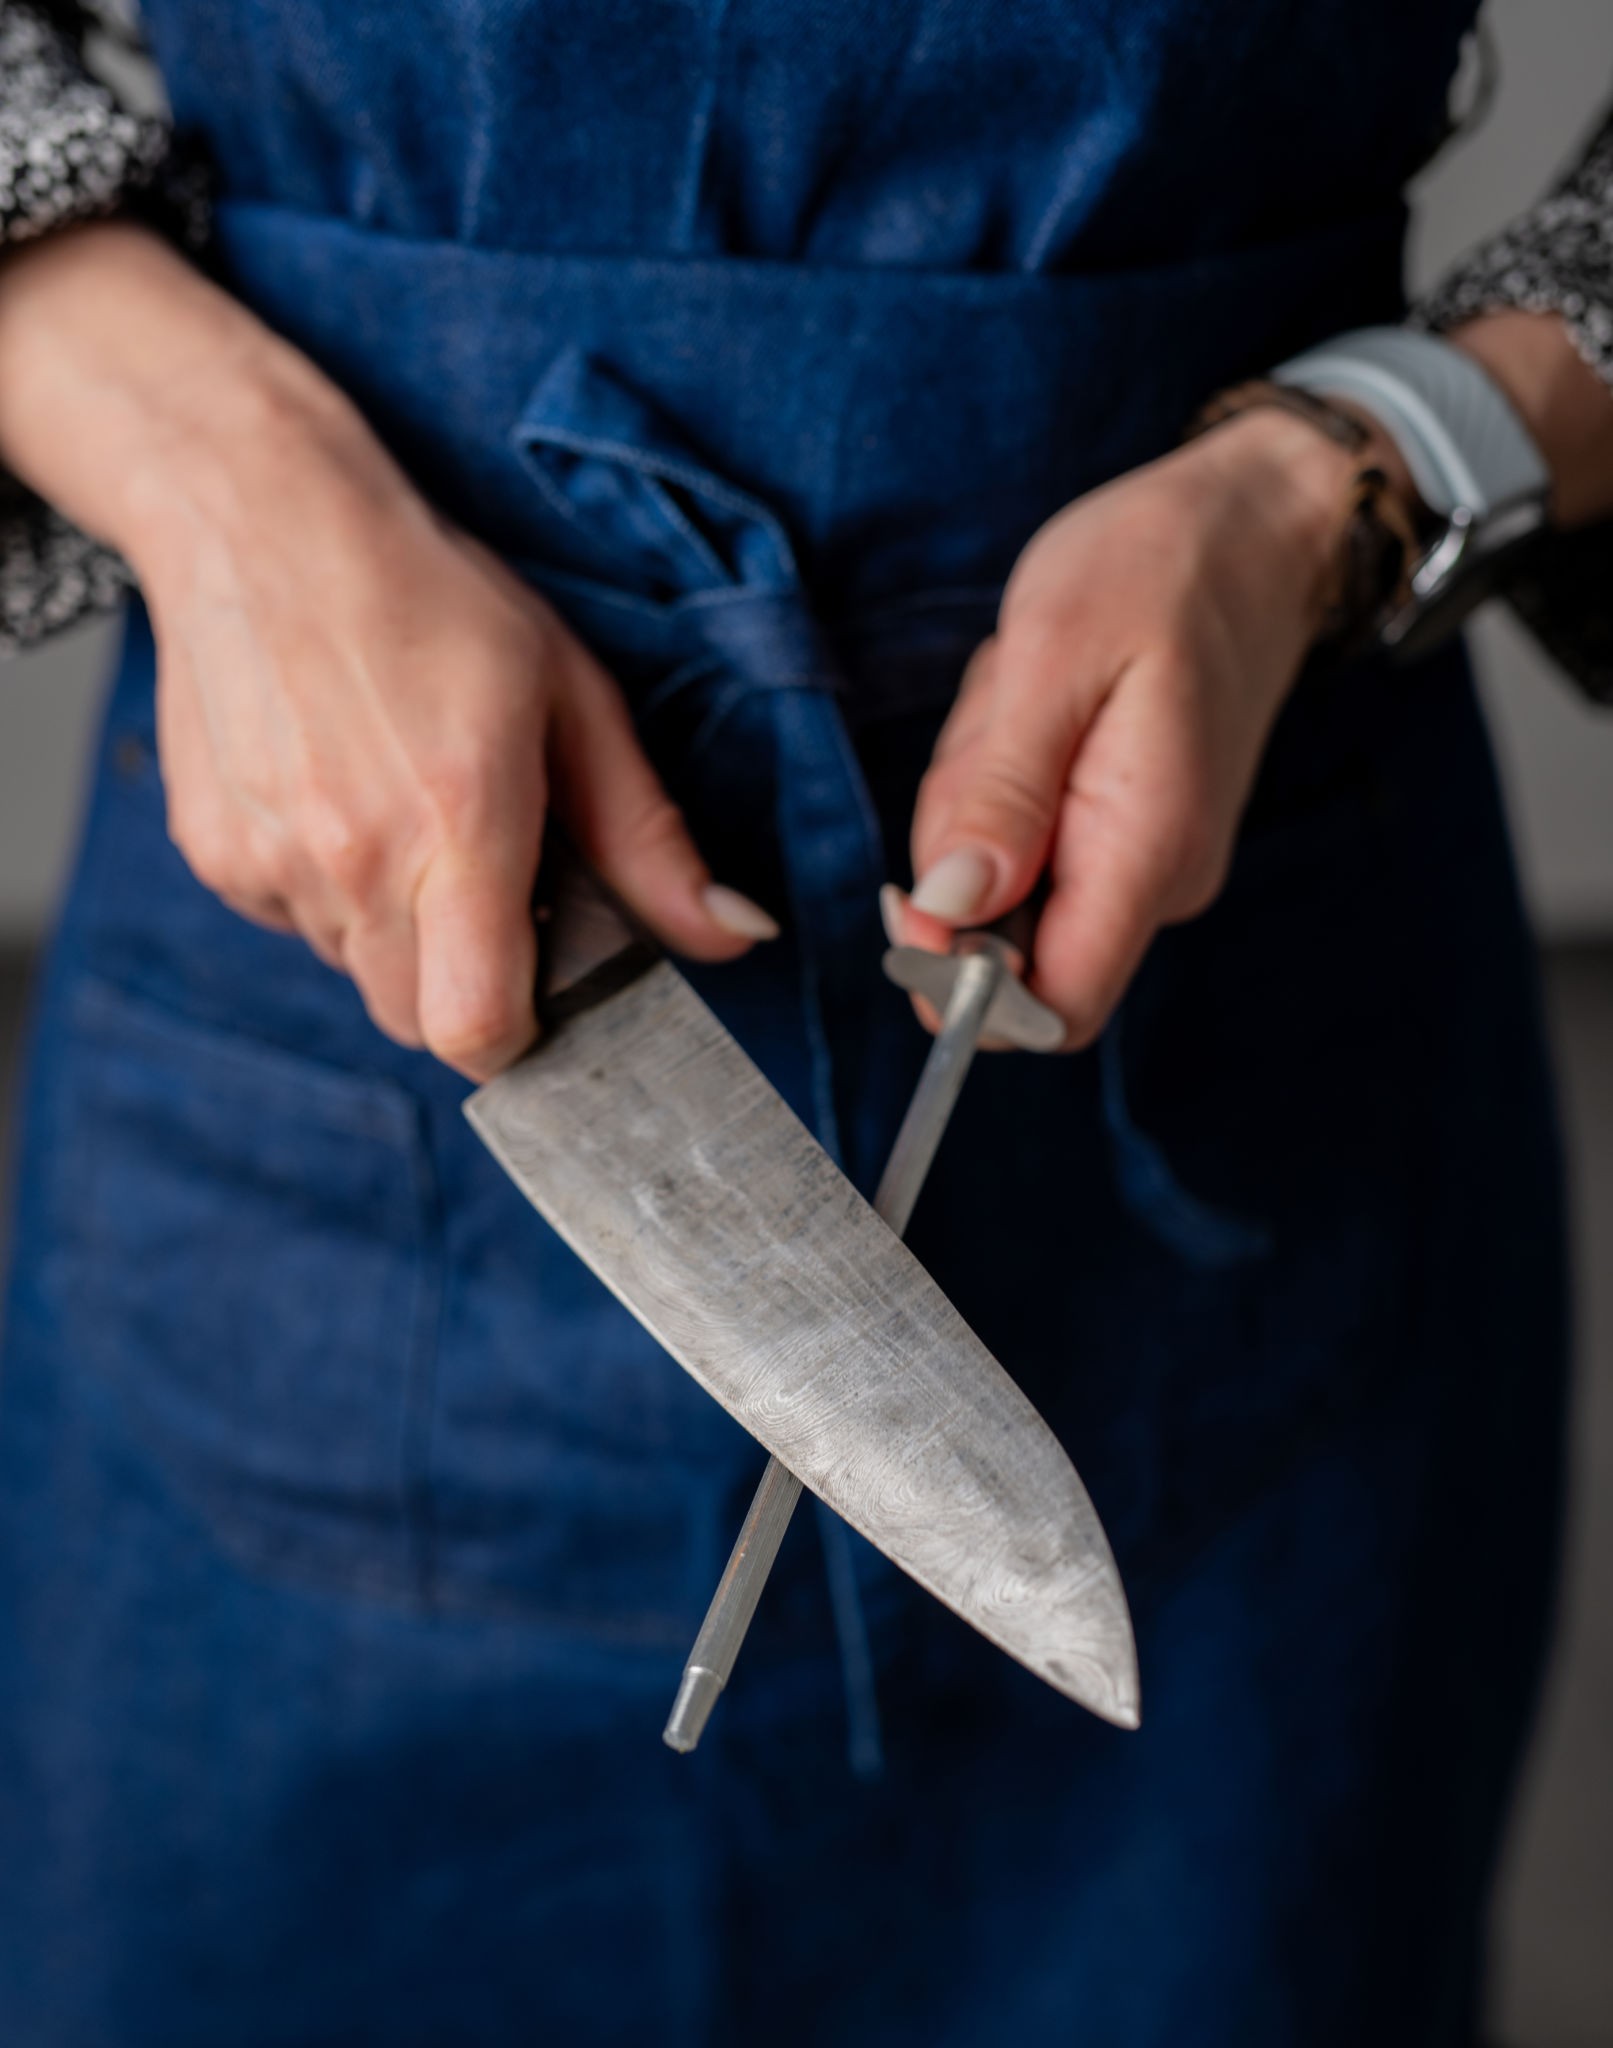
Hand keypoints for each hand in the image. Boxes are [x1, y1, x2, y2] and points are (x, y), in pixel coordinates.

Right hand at [0, 225, 776, 1078]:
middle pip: (418, 1022)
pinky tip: (341, 798)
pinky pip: (296, 926)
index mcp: (457, 823)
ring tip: (405, 813)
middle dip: (464, 985)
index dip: (518, 1036)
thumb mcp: (572, 698)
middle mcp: (353, 860)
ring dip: (398, 933)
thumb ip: (649, 838)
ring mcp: (271, 864)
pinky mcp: (216, 858)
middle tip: (485, 884)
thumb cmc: (431, 597)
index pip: (476, 1030)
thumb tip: (738, 935)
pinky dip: (329, 894)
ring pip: (357, 973)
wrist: (256, 517)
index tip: (539, 990)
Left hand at [884, 409, 1358, 1047]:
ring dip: (979, 799)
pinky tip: (1037, 709)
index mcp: (1146, 851)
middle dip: (958, 855)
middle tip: (994, 725)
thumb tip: (947, 912)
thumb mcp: (1053, 656)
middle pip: (1005, 947)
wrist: (1257, 523)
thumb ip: (999, 793)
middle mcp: (1157, 881)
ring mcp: (1145, 861)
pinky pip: (1028, 845)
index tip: (916, 901)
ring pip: (1005, 890)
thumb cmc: (1159, 566)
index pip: (1054, 1011)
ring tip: (1025, 698)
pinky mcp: (1129, 835)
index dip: (963, 989)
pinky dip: (1005, 785)